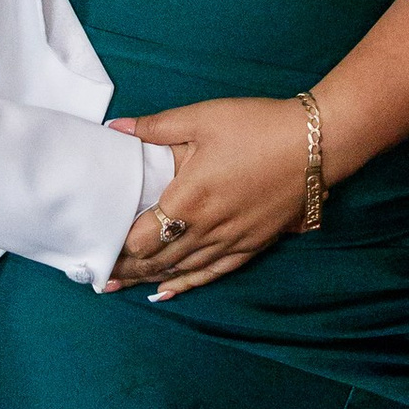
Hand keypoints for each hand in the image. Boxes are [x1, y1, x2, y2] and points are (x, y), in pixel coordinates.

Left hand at [105, 97, 312, 296]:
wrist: (314, 144)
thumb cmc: (256, 126)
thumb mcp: (202, 118)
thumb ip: (156, 127)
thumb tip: (115, 127)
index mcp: (188, 199)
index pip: (140, 238)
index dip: (115, 248)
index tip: (95, 251)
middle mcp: (206, 229)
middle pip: (157, 260)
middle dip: (127, 269)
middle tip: (100, 275)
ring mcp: (230, 241)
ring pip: (181, 270)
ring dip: (150, 279)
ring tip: (123, 285)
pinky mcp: (251, 245)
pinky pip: (212, 273)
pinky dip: (187, 284)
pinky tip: (171, 291)